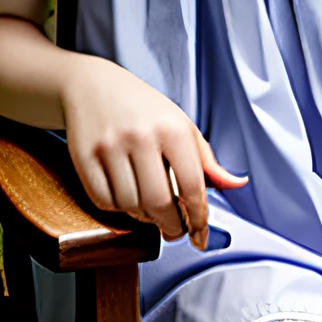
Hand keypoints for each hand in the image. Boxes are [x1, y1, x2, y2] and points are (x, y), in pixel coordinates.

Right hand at [60, 55, 245, 250]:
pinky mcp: (84, 156)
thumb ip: (207, 160)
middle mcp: (141, 136)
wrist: (92, 85)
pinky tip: (125, 198)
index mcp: (172, 127)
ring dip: (142, 217)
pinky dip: (117, 208)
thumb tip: (236, 184)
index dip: (199, 219)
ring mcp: (110, 146)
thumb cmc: (142, 107)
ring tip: (148, 208)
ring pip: (130, 205)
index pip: (192, 186)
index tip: (200, 235)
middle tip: (174, 230)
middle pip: (160, 203)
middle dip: (171, 226)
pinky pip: (104, 200)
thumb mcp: (181, 124)